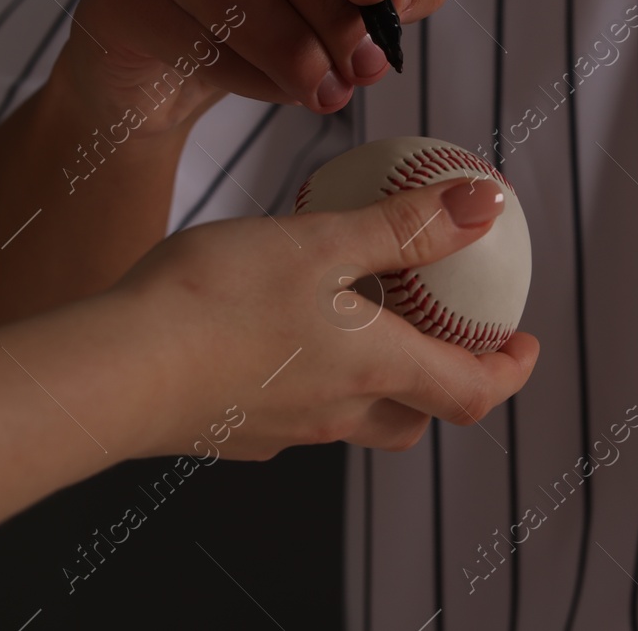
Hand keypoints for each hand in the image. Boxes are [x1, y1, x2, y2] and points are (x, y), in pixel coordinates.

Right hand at [115, 178, 538, 459]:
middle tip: (451, 336)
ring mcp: (282, 430)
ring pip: (354, 416)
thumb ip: (404, 227)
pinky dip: (313, 380)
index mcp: (374, 369)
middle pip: (416, 416)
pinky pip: (294, 413)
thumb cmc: (217, 300)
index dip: (510, 371)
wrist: (112, 371)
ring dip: (379, 381)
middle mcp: (336, 412)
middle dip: (447, 384)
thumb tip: (484, 207)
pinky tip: (280, 335)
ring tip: (363, 326)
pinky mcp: (233, 431)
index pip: (471, 393)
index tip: (524, 342)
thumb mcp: (321, 242)